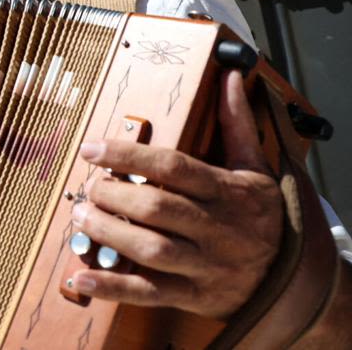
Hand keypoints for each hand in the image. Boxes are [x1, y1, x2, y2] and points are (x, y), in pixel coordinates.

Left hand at [68, 70, 282, 318]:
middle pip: (157, 208)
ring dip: (109, 233)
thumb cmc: (261, 215)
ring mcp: (205, 265)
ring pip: (152, 250)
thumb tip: (230, 77)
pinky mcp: (193, 295)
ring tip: (81, 217)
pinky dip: (113, 287)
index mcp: (228, 192)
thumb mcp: (254, 168)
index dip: (128, 155)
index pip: (173, 168)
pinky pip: (149, 293)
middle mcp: (217, 229)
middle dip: (114, 194)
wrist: (290, 279)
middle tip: (87, 187)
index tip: (91, 148)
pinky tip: (82, 276)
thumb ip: (236, 124)